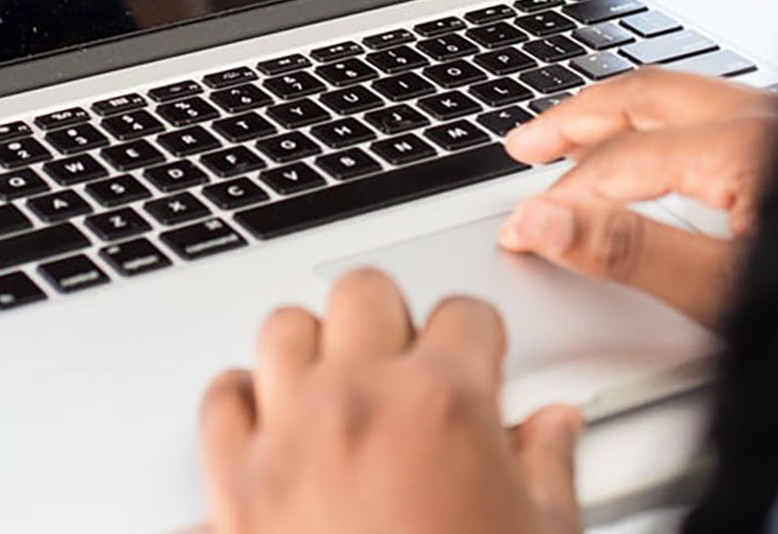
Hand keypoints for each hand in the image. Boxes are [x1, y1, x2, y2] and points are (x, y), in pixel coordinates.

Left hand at [199, 269, 584, 533]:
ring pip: (283, 328)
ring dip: (315, 347)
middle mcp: (358, 403)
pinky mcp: (233, 485)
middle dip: (392, 317)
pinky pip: (221, 400)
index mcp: (443, 405)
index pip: (466, 314)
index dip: (480, 339)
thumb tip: (556, 428)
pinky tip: (274, 423)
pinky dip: (244, 402)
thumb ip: (549, 466)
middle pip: (364, 291)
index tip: (479, 358)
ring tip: (341, 380)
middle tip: (410, 360)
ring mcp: (287, 438)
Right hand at [499, 69, 777, 325]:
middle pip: (647, 96)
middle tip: (524, 145)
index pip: (623, 160)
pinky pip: (715, 112)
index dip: (562, 196)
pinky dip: (661, 124)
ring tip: (572, 139)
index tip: (521, 229)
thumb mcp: (725, 292)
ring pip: (682, 97)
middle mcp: (771, 117)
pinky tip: (649, 151)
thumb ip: (630, 252)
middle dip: (576, 120)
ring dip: (617, 115)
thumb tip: (544, 222)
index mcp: (748, 145)